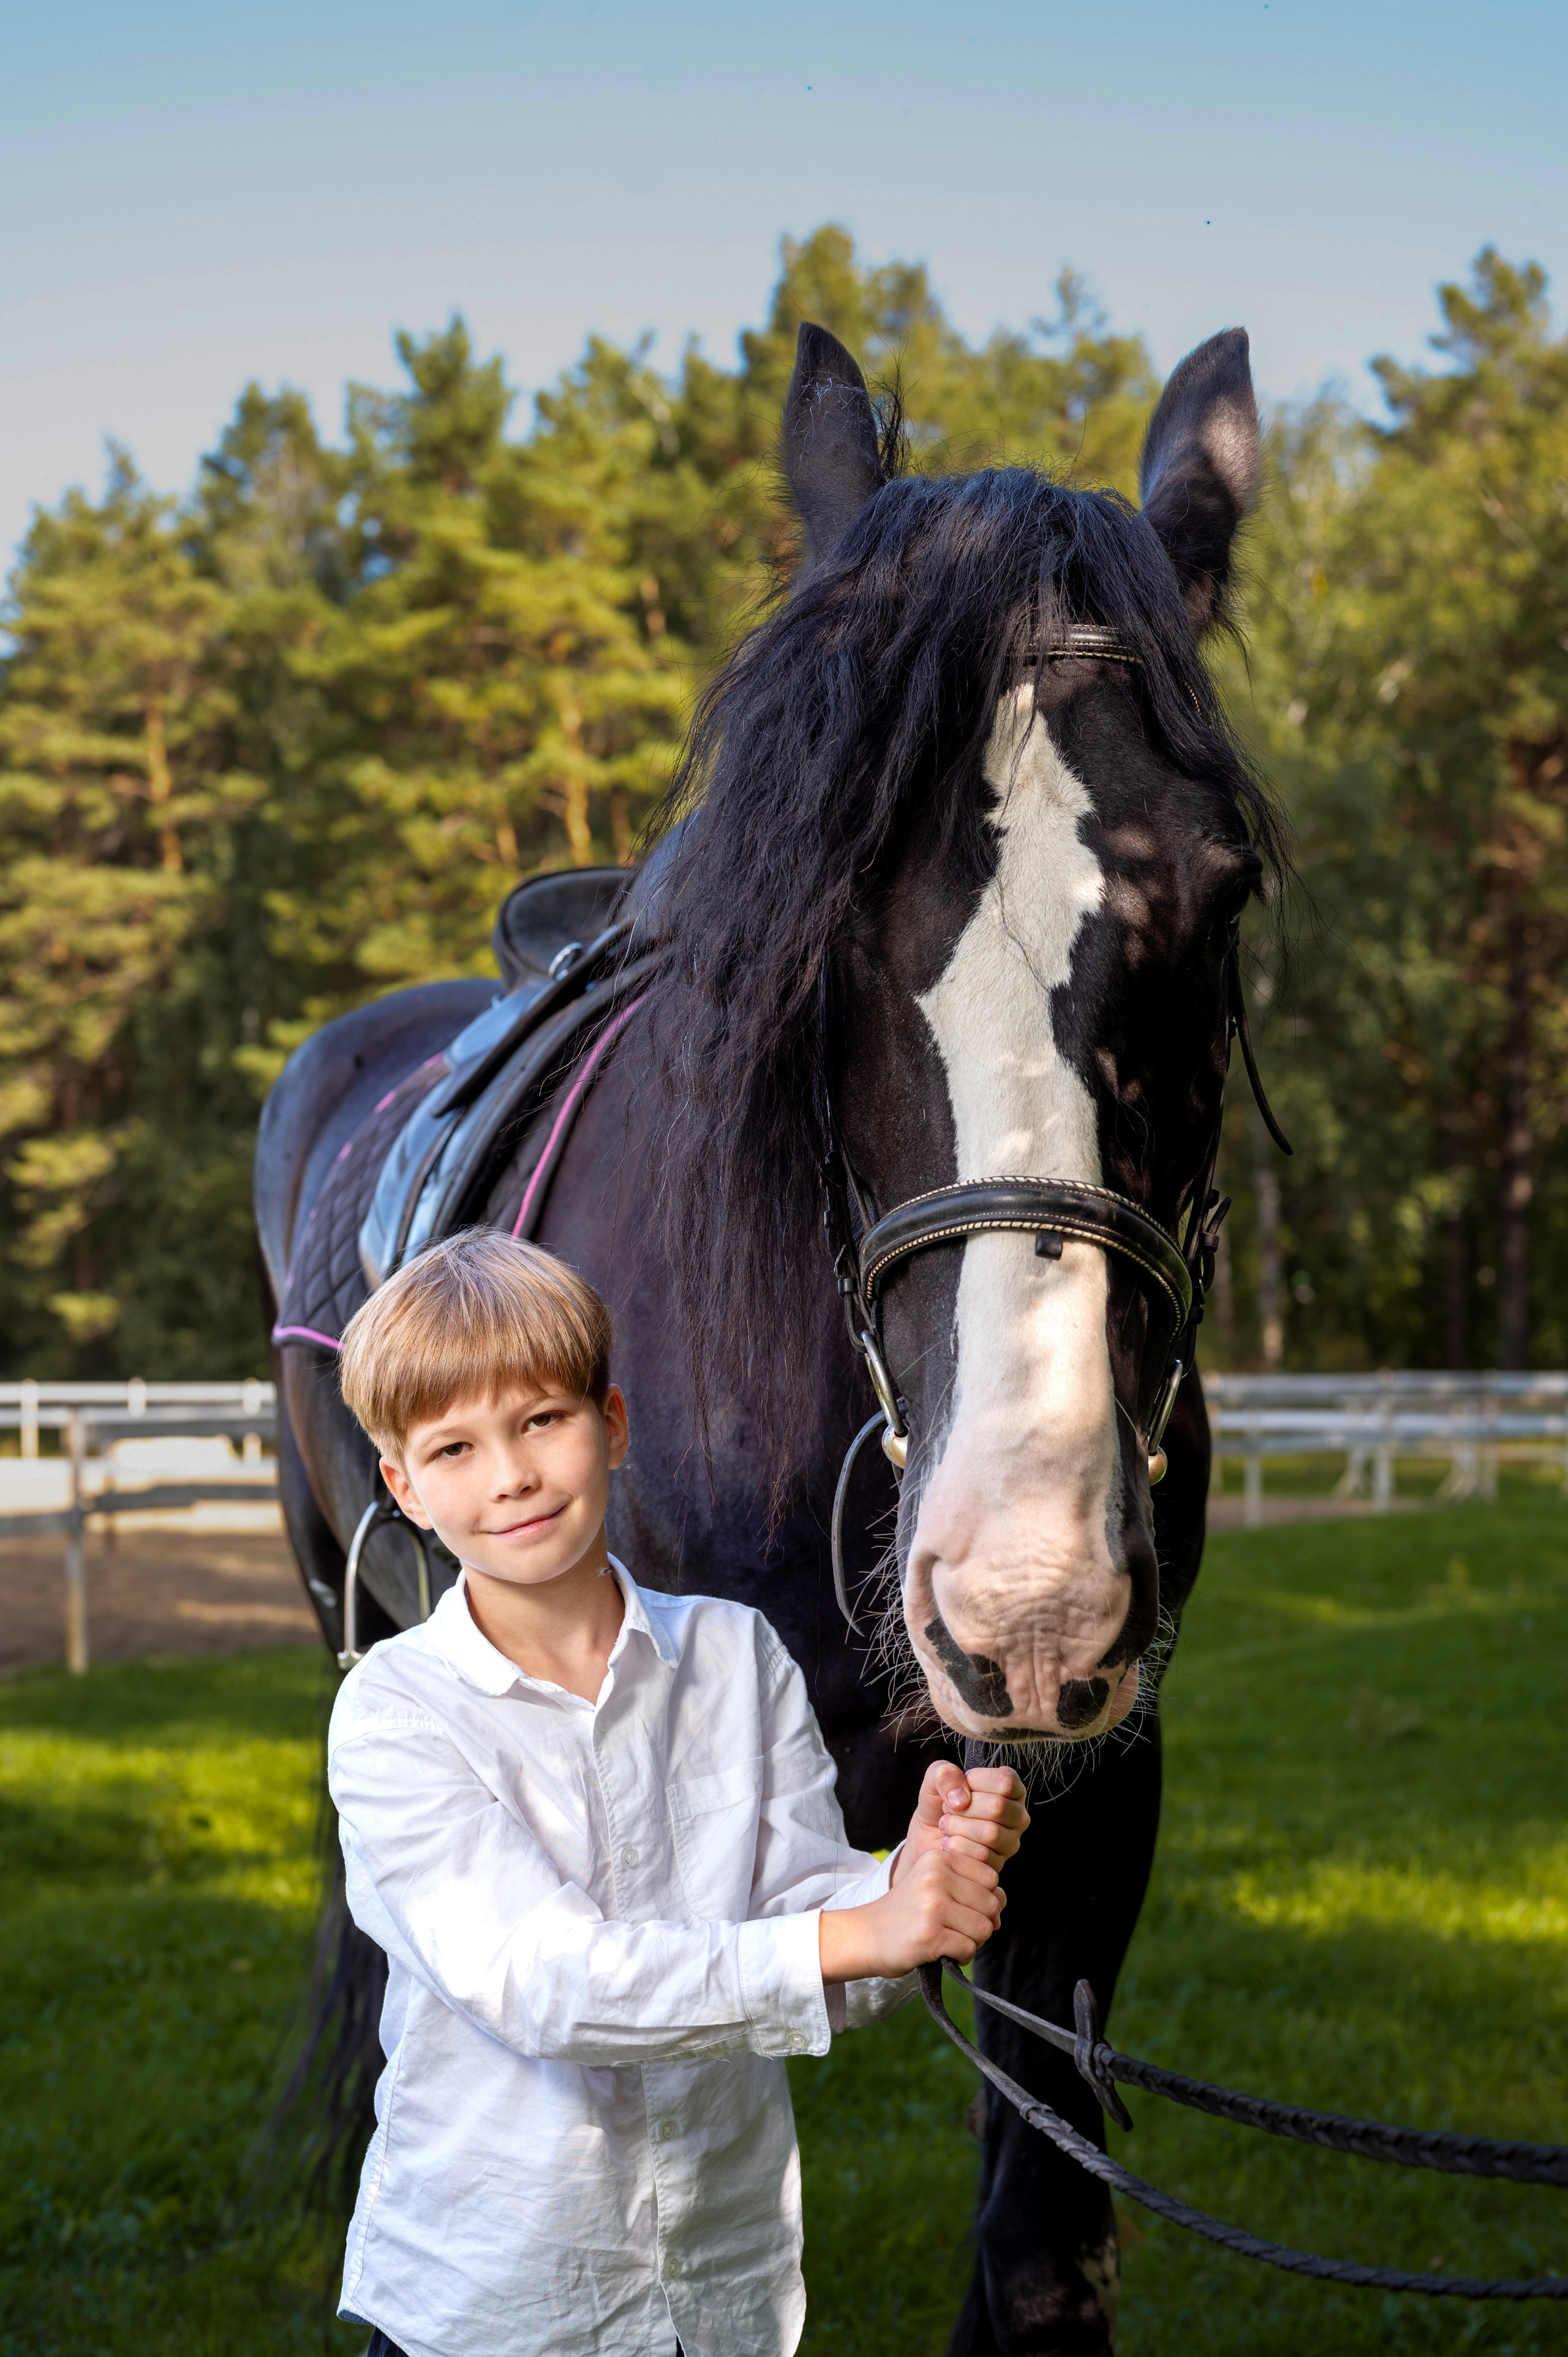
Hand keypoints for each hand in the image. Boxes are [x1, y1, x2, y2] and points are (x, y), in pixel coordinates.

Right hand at [818, 1848, 1003, 1982]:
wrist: (867, 1935)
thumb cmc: (909, 1912)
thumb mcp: (935, 1885)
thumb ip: (971, 1891)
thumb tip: (999, 1917)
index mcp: (939, 1858)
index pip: (991, 1878)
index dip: (984, 1898)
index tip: (962, 1908)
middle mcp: (936, 1877)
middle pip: (992, 1904)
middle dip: (980, 1922)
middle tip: (955, 1928)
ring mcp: (933, 1906)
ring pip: (984, 1928)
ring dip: (971, 1941)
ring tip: (948, 1939)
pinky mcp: (930, 1935)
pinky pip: (968, 1949)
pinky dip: (960, 1957)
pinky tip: (941, 1951)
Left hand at [895, 1761, 1028, 1882]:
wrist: (926, 1835)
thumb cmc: (938, 1803)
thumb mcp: (936, 1778)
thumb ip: (945, 1774)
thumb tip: (962, 1799)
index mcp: (1011, 1789)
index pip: (1006, 1782)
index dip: (976, 1782)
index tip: (962, 1786)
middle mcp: (1017, 1815)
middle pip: (998, 1807)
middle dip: (964, 1807)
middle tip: (949, 1808)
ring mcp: (1010, 1842)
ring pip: (991, 1833)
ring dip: (958, 1827)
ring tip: (947, 1824)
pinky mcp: (998, 1864)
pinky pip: (981, 1856)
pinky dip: (957, 1846)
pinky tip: (949, 1841)